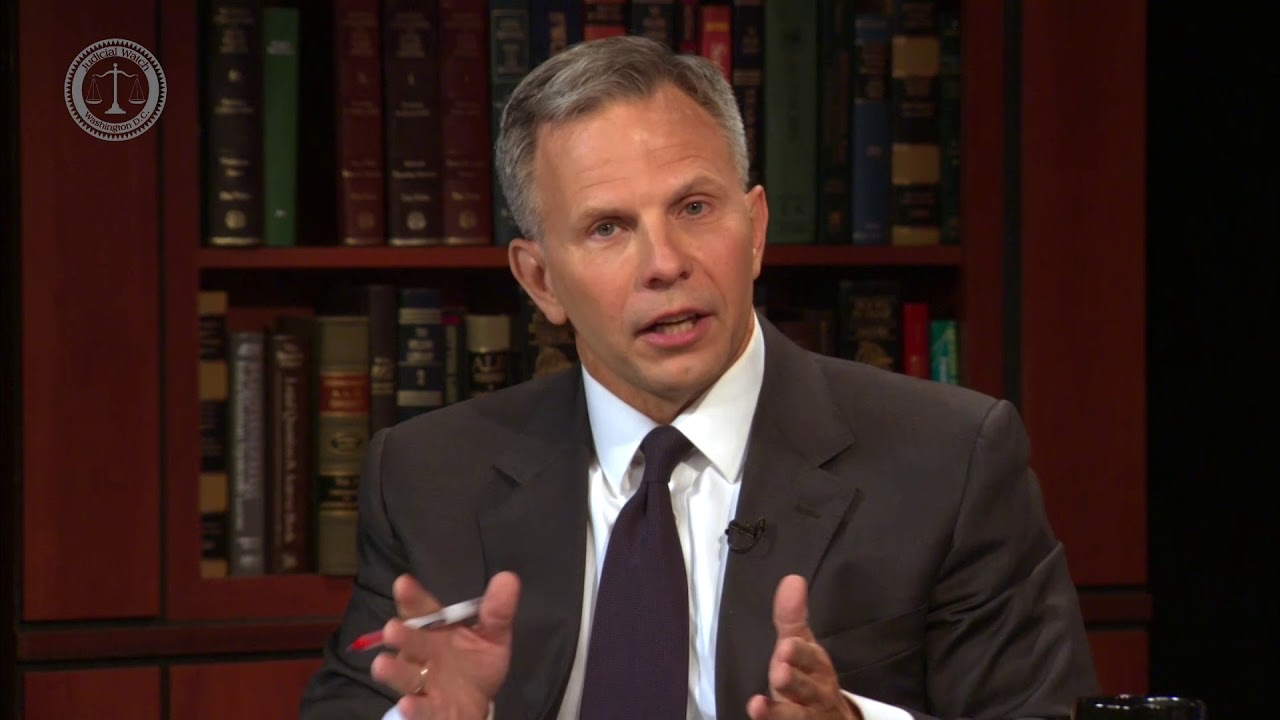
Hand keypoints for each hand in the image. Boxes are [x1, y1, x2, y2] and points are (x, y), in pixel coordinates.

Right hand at [371, 572, 520, 719]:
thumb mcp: (493, 636)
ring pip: (405, 674)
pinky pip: (419, 708)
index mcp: (437, 629)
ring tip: (382, 665)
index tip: (403, 583)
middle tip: (392, 629)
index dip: (412, 597)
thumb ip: (498, 611)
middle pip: (411, 640)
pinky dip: (413, 707)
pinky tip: (408, 703)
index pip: (422, 609)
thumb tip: (508, 578)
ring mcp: (422, 681)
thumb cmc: (476, 662)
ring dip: (395, 670)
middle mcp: (423, 652)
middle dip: (401, 635)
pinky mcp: (427, 709)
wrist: (475, 703)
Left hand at [746, 575, 861, 719]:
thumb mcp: (802, 645)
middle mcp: (817, 694)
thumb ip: (792, 617)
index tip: (786, 646)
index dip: (800, 654)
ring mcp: (809, 717)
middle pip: (808, 689)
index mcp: (818, 668)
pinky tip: (756, 714)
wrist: (831, 718)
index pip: (811, 659)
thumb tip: (792, 579)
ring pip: (797, 717)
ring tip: (757, 706)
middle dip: (794, 681)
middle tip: (779, 673)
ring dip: (779, 712)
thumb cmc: (810, 676)